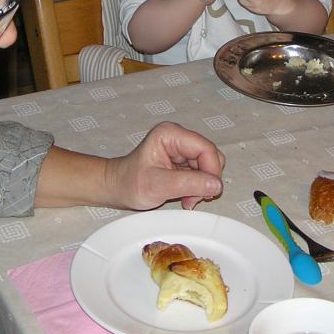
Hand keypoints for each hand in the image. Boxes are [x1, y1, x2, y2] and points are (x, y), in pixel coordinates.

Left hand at [106, 122, 224, 209]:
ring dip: (202, 186)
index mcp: (171, 134)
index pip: (205, 148)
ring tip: (187, 199)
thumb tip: (216, 185)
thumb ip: (188, 184)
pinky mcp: (184, 161)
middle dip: (206, 180)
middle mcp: (179, 138)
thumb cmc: (129, 183)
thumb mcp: (158, 185)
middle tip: (193, 198)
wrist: (117, 188)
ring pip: (208, 166)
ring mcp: (182, 149)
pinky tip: (185, 196)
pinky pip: (202, 173)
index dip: (211, 170)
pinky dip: (197, 187)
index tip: (207, 192)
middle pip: (210, 156)